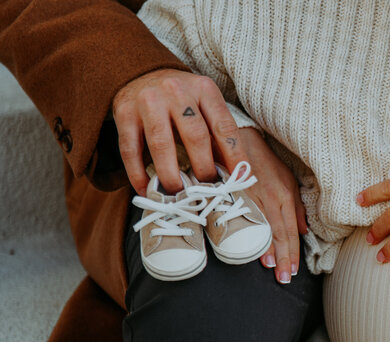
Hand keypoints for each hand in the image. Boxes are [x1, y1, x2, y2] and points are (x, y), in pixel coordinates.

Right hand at [113, 68, 247, 194]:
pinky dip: (138, 174)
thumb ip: (218, 133)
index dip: (234, 155)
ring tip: (180, 194)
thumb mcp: (204, 104)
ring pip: (161, 145)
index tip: (239, 180)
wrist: (140, 72)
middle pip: (194, 136)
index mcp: (204, 89)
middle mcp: (176, 91)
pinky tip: (146, 188)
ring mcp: (148, 101)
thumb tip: (235, 174)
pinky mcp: (124, 113)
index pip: (224, 126)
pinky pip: (130, 150)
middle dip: (203, 168)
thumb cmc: (181, 98)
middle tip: (207, 190)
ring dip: (171, 175)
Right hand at [238, 127, 307, 283]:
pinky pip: (246, 215)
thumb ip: (296, 207)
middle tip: (285, 278)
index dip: (293, 251)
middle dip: (284, 256)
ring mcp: (255, 194)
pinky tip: (253, 247)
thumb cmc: (265, 161)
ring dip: (269, 249)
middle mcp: (273, 196)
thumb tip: (304, 231)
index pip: (291, 229)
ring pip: (266, 226)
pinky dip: (252, 233)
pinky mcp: (238, 191)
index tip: (294, 270)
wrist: (241, 138)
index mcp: (285, 195)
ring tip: (273, 268)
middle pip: (281, 231)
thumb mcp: (288, 181)